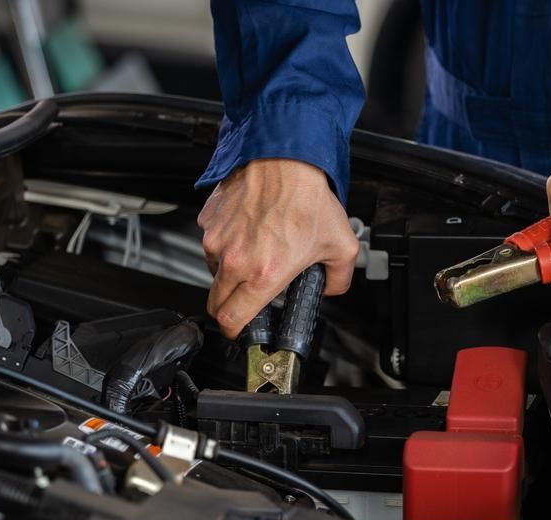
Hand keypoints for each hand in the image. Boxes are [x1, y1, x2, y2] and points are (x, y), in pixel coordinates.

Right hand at [197, 158, 358, 338]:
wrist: (284, 157)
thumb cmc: (307, 196)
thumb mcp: (341, 245)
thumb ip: (338, 279)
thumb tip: (332, 288)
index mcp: (264, 274)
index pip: (232, 319)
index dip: (234, 331)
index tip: (240, 329)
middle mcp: (235, 260)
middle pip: (215, 303)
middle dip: (228, 307)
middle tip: (245, 299)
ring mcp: (218, 240)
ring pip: (214, 271)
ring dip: (229, 272)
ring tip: (255, 252)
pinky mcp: (209, 221)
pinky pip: (212, 243)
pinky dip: (226, 243)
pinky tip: (248, 230)